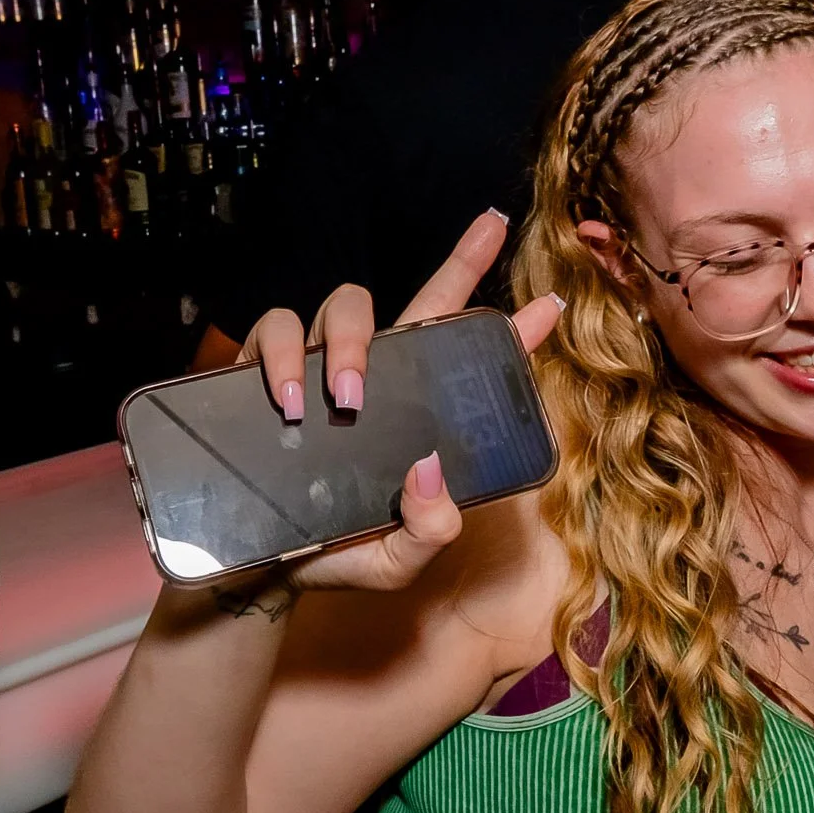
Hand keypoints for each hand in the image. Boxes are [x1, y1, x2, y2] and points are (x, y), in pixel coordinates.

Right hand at [235, 210, 561, 592]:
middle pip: (421, 298)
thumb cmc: (342, 554)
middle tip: (489, 238)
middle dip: (462, 258)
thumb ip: (430, 529)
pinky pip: (274, 329)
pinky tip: (289, 402)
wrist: (261, 574)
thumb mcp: (400, 558)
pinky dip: (281, 358)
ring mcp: (319, 368)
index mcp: (415, 411)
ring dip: (348, 344)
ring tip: (345, 398)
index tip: (553, 302)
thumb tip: (433, 469)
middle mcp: (376, 378)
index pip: (467, 360)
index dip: (508, 328)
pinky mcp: (260, 372)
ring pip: (346, 306)